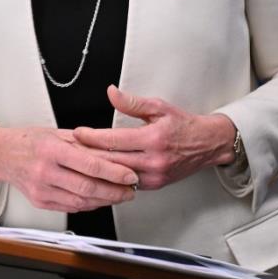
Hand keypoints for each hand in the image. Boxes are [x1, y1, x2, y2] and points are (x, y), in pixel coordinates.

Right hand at [0, 125, 138, 212]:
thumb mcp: (59, 133)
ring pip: (81, 202)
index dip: (114, 173)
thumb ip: (86, 143)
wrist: (4, 155)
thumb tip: (114, 150)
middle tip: (131, 189)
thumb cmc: (32, 141)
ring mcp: (42, 189)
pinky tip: (100, 199)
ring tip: (120, 195)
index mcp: (52, 150)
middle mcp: (45, 171)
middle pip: (87, 187)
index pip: (89, 165)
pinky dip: (89, 205)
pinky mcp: (41, 201)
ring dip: (105, 200)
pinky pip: (71, 207)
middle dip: (114, 191)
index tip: (130, 175)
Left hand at [73, 86, 236, 190]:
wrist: (207, 144)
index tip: (77, 133)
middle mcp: (153, 160)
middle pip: (111, 160)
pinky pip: (127, 184)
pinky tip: (98, 173)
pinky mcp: (154, 185)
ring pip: (117, 175)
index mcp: (153, 138)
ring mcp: (154, 175)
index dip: (92, 137)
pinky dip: (111, 178)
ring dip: (97, 169)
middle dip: (88, 155)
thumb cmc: (184, 125)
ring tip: (79, 162)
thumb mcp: (159, 106)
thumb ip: (132, 102)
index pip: (114, 140)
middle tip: (70, 149)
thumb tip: (111, 93)